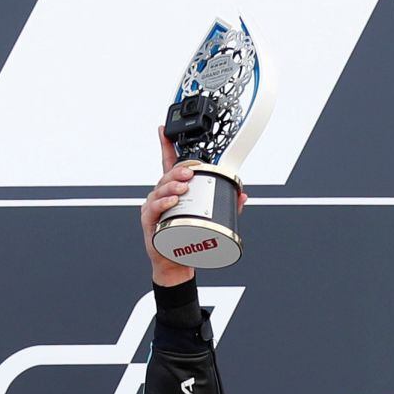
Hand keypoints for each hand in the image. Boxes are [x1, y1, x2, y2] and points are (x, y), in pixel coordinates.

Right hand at [140, 126, 248, 286]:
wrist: (175, 262)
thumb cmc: (187, 237)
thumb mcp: (209, 219)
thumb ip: (227, 207)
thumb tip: (242, 195)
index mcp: (173, 190)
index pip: (169, 164)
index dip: (166, 146)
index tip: (163, 131)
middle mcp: (161, 196)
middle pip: (167, 176)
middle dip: (180, 171)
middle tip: (192, 172)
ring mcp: (154, 207)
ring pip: (160, 190)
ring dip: (172, 186)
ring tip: (184, 187)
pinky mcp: (150, 221)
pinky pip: (154, 209)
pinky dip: (163, 203)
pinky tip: (173, 202)